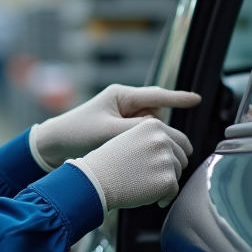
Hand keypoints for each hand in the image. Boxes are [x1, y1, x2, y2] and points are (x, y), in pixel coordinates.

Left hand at [31, 85, 200, 169]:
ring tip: (124, 148)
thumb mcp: (108, 132)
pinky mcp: (119, 132)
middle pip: (156, 116)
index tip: (197, 100)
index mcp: (122, 96)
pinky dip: (139, 146)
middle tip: (145, 145)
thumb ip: (136, 132)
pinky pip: (139, 137)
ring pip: (150, 129)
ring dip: (146, 141)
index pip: (157, 95)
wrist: (53, 146)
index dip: (179, 99)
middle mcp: (125, 104)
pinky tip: (130, 156)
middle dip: (156, 132)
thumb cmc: (76, 134)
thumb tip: (160, 135)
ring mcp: (123, 118)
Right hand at [71, 118, 193, 209]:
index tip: (174, 162)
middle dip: (170, 169)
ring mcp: (166, 159)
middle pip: (181, 159)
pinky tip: (147, 195)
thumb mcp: (130, 138)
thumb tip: (178, 149)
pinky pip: (174, 192)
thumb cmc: (108, 163)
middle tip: (149, 177)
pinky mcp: (167, 180)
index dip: (178, 153)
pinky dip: (163, 198)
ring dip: (165, 183)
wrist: (95, 180)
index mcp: (153, 126)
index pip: (182, 140)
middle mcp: (162, 139)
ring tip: (143, 184)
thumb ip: (153, 138)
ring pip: (177, 175)